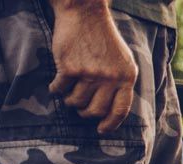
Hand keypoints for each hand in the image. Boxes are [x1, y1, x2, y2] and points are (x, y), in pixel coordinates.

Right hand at [48, 3, 137, 133]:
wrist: (85, 14)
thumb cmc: (104, 38)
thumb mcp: (123, 60)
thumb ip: (121, 81)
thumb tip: (115, 108)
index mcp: (126, 77)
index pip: (121, 109)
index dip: (111, 123)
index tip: (101, 130)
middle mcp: (110, 78)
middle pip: (96, 110)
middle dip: (86, 113)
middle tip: (81, 109)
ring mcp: (89, 74)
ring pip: (76, 102)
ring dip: (70, 101)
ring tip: (70, 92)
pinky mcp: (69, 68)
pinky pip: (59, 90)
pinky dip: (55, 90)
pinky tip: (56, 85)